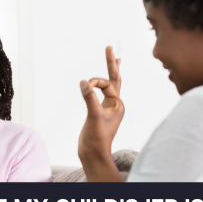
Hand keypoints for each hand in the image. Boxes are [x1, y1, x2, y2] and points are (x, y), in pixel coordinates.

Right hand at [78, 46, 123, 181]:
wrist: (93, 154)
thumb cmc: (96, 138)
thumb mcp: (94, 116)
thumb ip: (89, 98)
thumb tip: (84, 82)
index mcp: (118, 105)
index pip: (107, 85)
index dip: (96, 83)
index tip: (85, 85)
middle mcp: (115, 105)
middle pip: (115, 79)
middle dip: (112, 64)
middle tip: (109, 47)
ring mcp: (108, 108)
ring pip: (110, 86)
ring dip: (111, 72)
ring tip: (115, 59)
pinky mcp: (99, 112)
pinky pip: (102, 94)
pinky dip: (101, 85)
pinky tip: (99, 83)